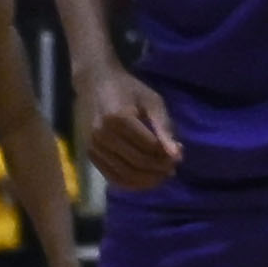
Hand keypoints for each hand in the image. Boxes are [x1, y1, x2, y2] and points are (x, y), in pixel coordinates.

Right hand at [75, 60, 182, 191]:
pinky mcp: (89, 155)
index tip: (179, 157)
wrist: (96, 83)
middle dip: (157, 169)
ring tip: (161, 176)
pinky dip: (129, 183)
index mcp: (119, 118)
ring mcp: (93, 147)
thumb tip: (178, 154)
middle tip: (172, 169)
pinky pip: (111, 176)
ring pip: (123, 174)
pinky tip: (143, 180)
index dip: (165, 155)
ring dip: (145, 180)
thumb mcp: (152, 101)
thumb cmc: (129, 89)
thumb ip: (164, 127)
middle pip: (136, 162)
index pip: (148, 146)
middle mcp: (103, 136)